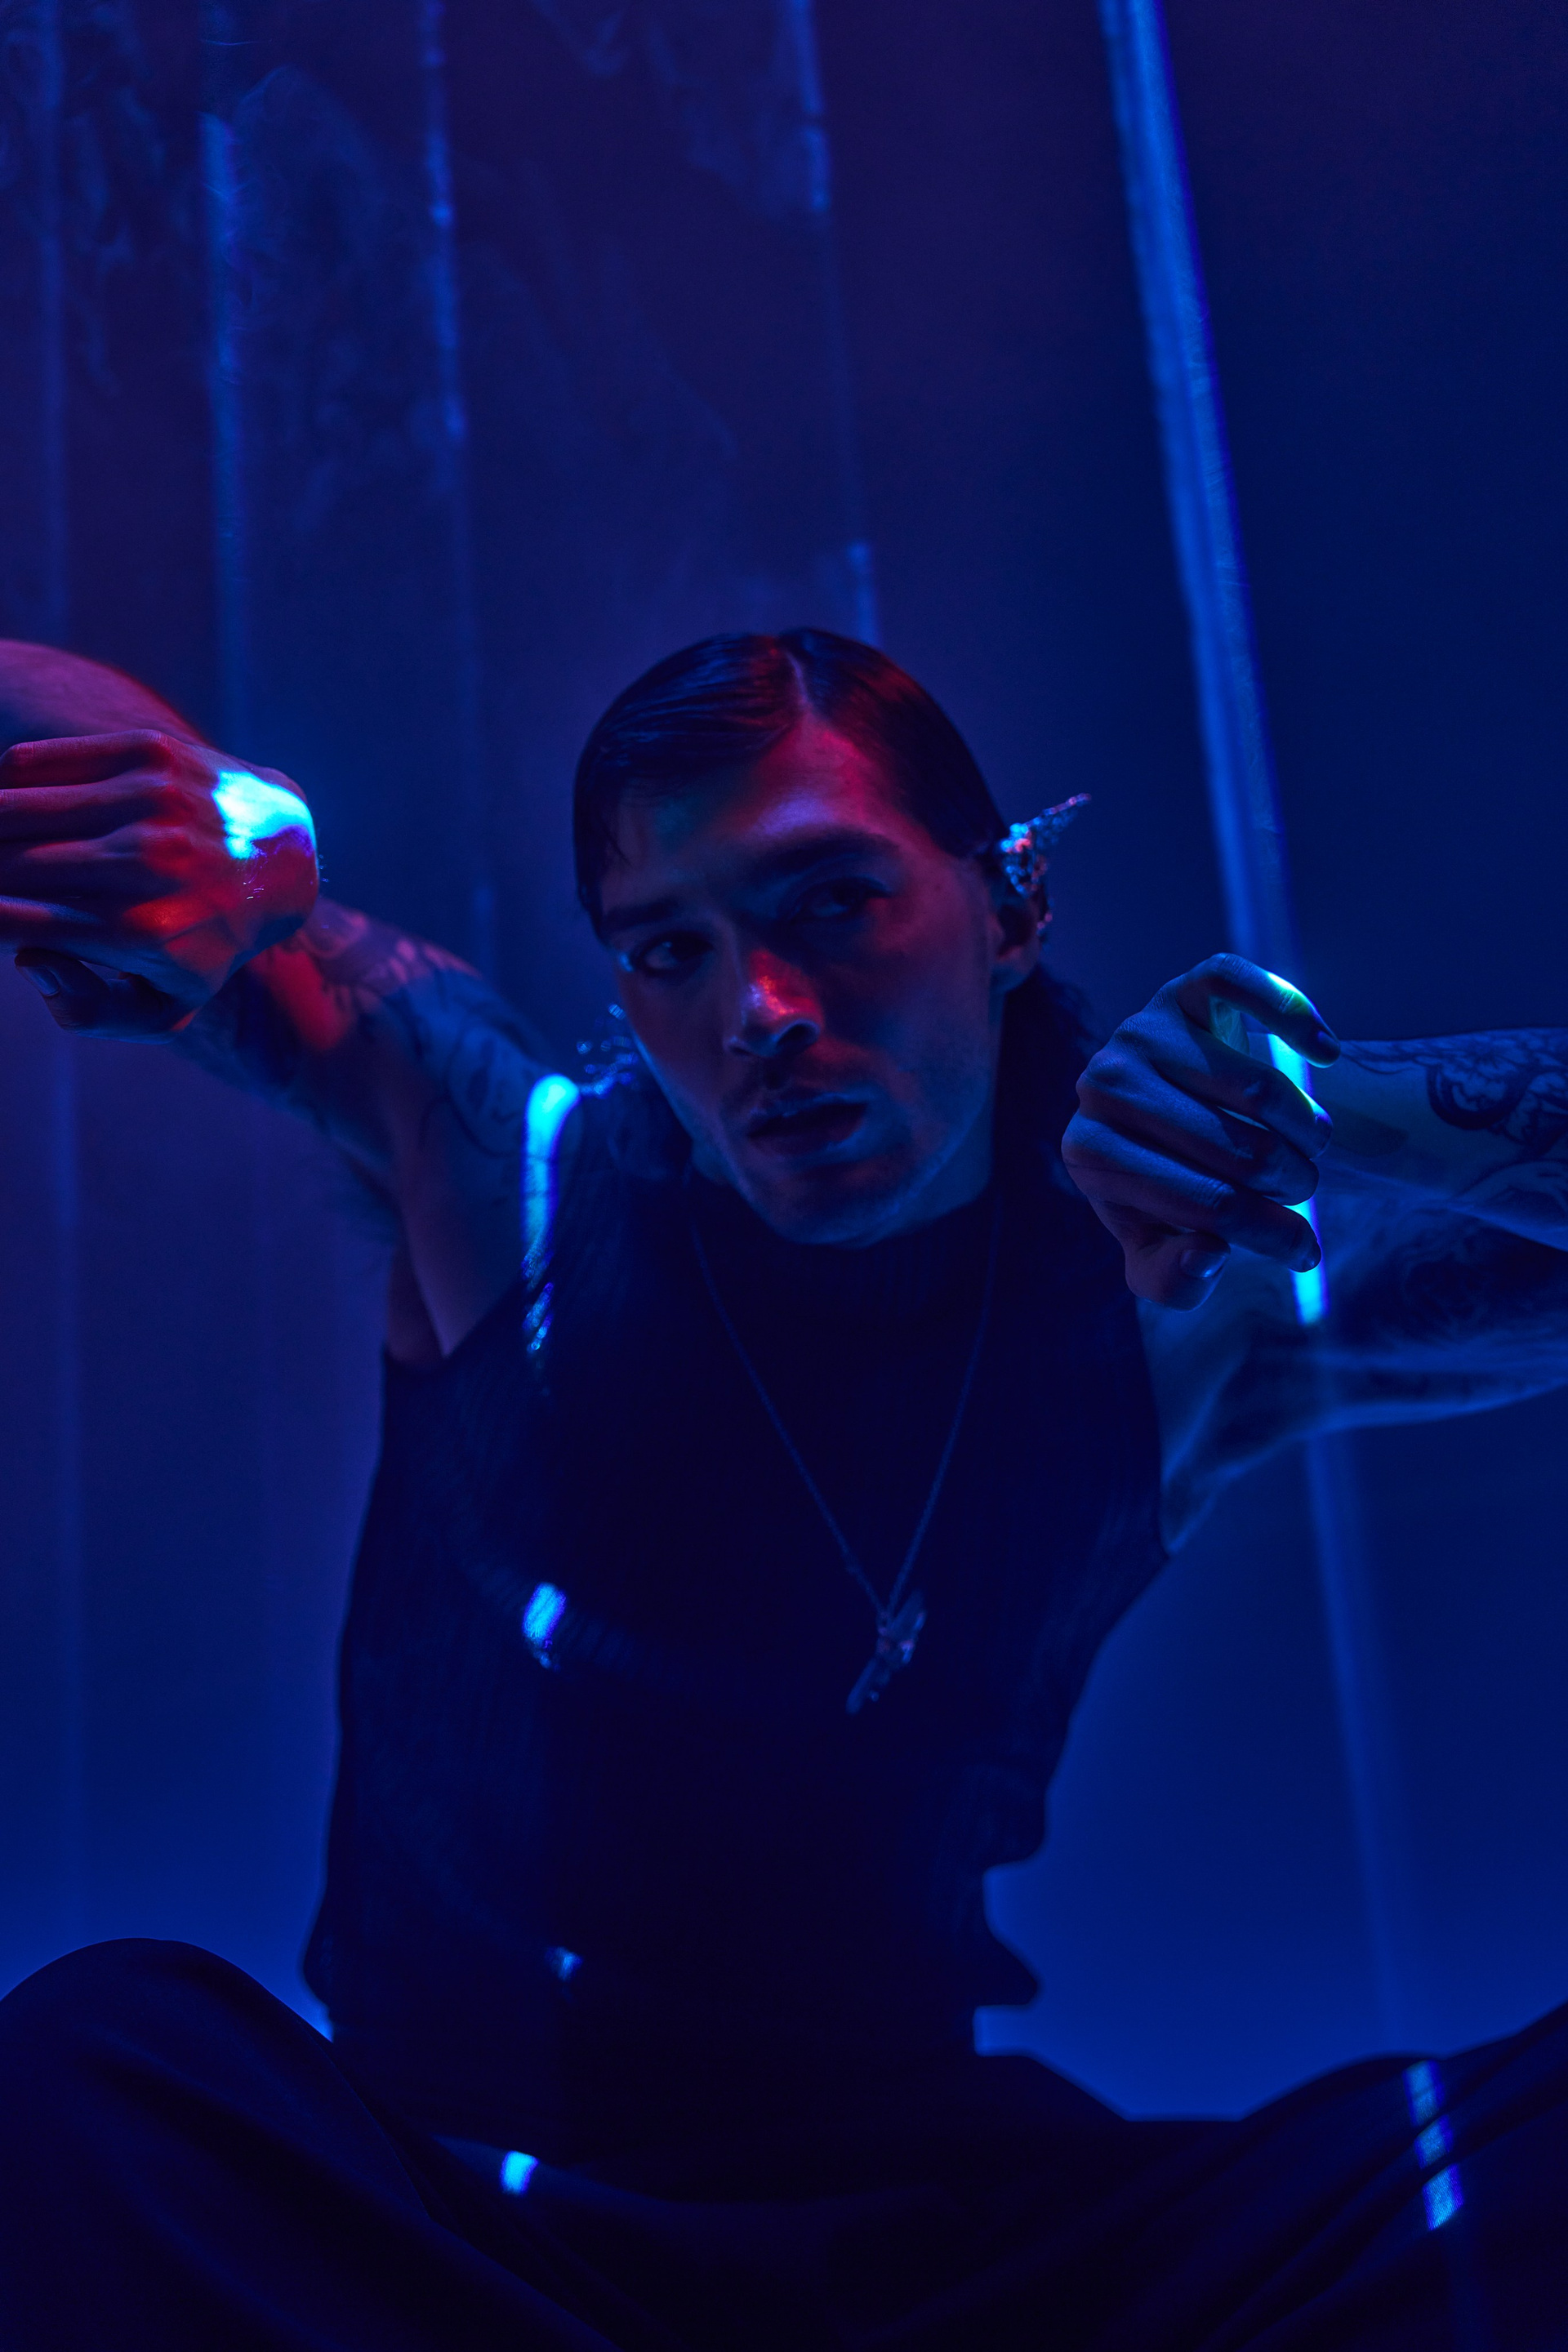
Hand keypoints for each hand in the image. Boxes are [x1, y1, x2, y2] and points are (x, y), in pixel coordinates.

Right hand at [0, 730, 317, 1036]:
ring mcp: (149, 801)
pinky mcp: (149, 754)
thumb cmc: (206, 939)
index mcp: (141, 931)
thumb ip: (92, 1011)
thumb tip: (30, 961)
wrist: (282, 857)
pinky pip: (36, 762)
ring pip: (10, 807)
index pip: (9, 919)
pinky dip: (0, 783)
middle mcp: (146, 862)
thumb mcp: (167, 1004)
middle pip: (4, 863)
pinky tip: (2, 805)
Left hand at [1061, 954, 1340, 1308]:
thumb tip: (1209, 1253)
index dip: (1269, 1235)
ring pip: (1257, 1085)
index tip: (1306, 1251)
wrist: (1165, 1113)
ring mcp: (1140, 1030)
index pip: (1204, 1205)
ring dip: (1309, 1126)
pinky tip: (1326, 1053)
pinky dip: (1296, 1018)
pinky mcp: (1182, 988)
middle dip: (1291, 1182)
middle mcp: (1102, 1086)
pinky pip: (1244, 987)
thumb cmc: (1166, 1187)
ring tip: (1313, 1145)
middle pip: (1237, 1149)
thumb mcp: (1160, 1246)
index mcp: (1088, 1155)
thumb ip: (1173, 1278)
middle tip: (1304, 1189)